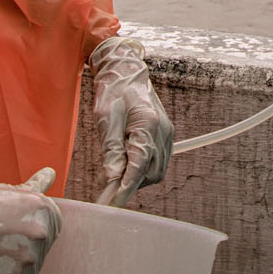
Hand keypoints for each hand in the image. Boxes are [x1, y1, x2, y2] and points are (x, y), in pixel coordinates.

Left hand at [88, 36, 173, 206]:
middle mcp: (163, 131)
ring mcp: (167, 134)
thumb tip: (113, 175)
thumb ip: (111, 148)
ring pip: (156, 170)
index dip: (127, 186)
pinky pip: (158, 161)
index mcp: (148, 124)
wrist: (126, 73)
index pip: (140, 164)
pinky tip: (128, 166)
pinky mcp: (165, 135)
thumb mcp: (105, 118)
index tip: (114, 201)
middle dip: (132, 184)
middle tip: (109, 190)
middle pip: (151, 172)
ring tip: (118, 176)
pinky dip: (143, 169)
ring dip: (138, 178)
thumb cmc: (114, 91)